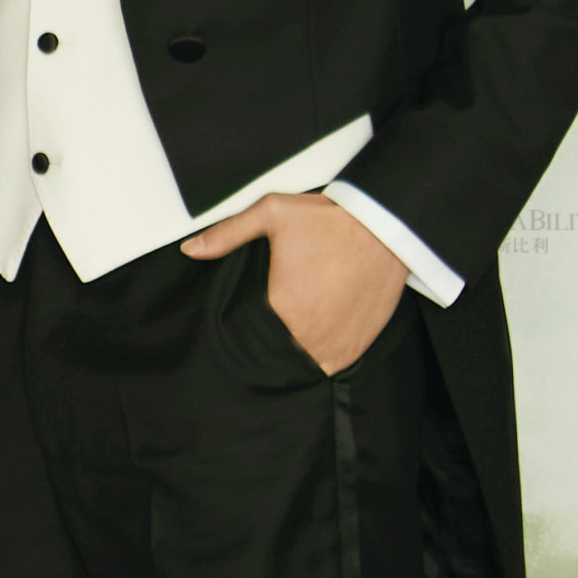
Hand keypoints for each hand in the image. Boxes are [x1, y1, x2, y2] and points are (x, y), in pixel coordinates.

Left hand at [181, 189, 407, 371]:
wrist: (386, 225)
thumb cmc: (331, 220)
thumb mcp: (273, 213)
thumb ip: (228, 234)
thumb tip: (191, 250)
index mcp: (281, 305)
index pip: (251, 334)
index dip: (248, 329)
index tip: (252, 321)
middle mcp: (307, 332)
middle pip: (276, 351)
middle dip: (271, 341)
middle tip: (277, 323)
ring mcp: (335, 342)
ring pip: (303, 363)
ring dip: (296, 353)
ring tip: (296, 333)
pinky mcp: (357, 345)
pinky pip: (331, 364)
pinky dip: (322, 357)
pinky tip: (318, 339)